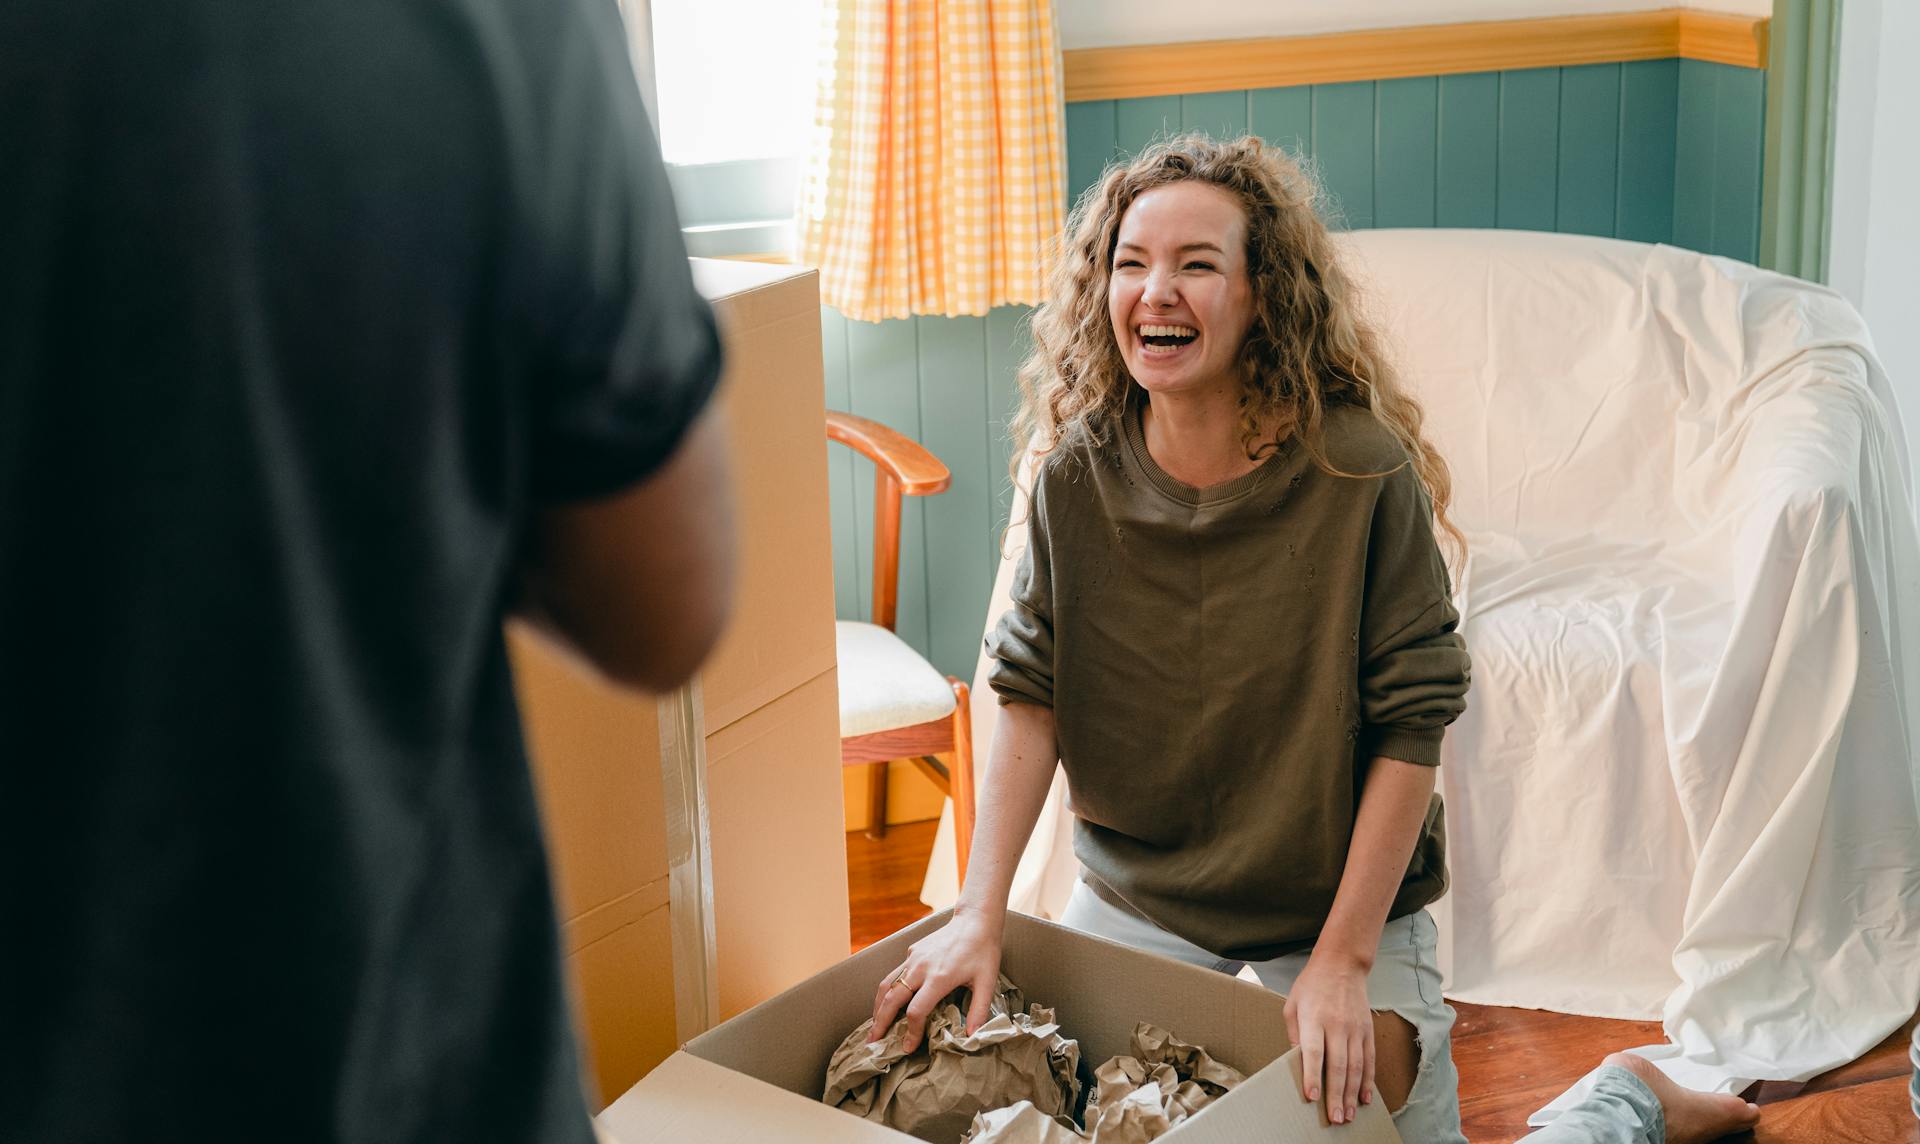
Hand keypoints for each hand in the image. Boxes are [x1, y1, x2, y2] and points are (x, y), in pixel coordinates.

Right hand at [869, 905, 1004, 1052]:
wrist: (975, 921)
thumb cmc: (983, 952)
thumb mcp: (987, 982)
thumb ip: (978, 1010)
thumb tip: (972, 1037)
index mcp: (939, 978)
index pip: (915, 1011)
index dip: (910, 1032)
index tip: (908, 1047)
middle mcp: (921, 968)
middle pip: (892, 999)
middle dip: (880, 1023)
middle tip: (873, 1043)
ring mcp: (913, 958)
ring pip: (886, 985)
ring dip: (877, 1007)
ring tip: (874, 1026)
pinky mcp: (912, 952)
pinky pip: (894, 974)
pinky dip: (886, 992)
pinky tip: (887, 1003)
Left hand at [1284, 952, 1373, 1125]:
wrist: (1342, 964)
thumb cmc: (1312, 985)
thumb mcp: (1292, 1004)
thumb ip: (1293, 1033)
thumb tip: (1295, 1061)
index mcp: (1314, 1018)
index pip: (1314, 1051)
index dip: (1312, 1075)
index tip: (1312, 1096)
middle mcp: (1337, 1025)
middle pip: (1338, 1065)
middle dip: (1336, 1095)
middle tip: (1334, 1118)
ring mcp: (1355, 1028)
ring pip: (1356, 1067)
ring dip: (1352, 1094)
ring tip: (1348, 1114)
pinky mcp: (1368, 1030)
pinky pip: (1369, 1060)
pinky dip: (1368, 1081)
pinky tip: (1365, 1097)